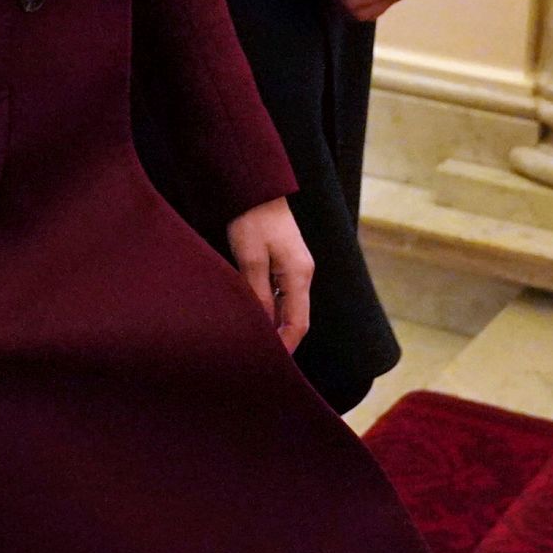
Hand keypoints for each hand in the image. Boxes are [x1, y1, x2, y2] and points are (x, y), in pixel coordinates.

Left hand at [227, 197, 313, 353]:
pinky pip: (282, 294)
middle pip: (296, 318)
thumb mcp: (250, 259)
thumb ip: (258, 294)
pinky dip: (271, 308)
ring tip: (253, 340)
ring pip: (288, 307)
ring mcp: (296, 268)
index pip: (298, 324)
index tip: (270, 364)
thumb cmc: (252, 219)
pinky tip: (255, 315)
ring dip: (274, 324)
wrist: (256, 188)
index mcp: (299, 275)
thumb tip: (263, 326)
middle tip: (258, 356)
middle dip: (280, 339)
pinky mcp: (286, 262)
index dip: (286, 346)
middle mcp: (303, 274)